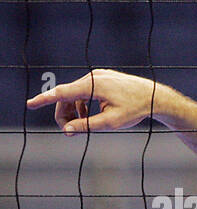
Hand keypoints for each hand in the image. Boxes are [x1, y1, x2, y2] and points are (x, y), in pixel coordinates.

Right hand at [26, 69, 167, 133]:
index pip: (62, 93)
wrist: (155, 97)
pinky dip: (83, 104)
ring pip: (75, 94)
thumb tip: (68, 131)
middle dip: (65, 114)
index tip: (30, 104)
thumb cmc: (136, 110)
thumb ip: (87, 126)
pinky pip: (84, 91)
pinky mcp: (102, 77)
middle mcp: (92, 77)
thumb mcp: (111, 123)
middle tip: (70, 132)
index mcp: (93, 86)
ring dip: (74, 110)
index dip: (44, 99)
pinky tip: (90, 115)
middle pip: (66, 96)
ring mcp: (97, 75)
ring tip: (83, 125)